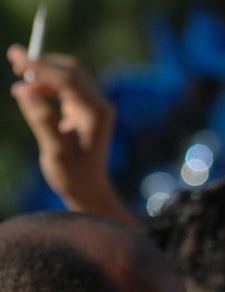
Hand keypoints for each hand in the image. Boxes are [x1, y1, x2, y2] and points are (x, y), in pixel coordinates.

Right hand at [8, 44, 137, 226]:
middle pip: (70, 71)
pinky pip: (65, 87)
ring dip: (43, 72)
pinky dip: (47, 84)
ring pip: (68, 76)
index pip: (67, 79)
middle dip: (41, 63)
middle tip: (13, 57)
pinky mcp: (86, 110)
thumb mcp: (55, 151)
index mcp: (96, 114)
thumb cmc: (73, 175)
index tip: (16, 57)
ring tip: (18, 73)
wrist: (89, 189)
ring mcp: (94, 107)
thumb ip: (40, 120)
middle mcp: (99, 106)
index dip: (40, 67)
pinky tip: (29, 91)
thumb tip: (22, 89)